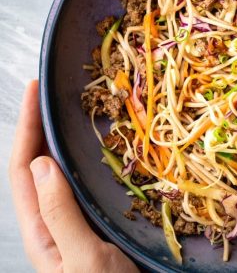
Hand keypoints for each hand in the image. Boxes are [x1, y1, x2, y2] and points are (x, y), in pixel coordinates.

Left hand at [9, 80, 138, 272]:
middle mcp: (55, 220)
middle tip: (52, 91)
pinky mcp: (102, 218)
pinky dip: (88, 157)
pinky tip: (102, 146)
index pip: (24, 169)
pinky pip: (88, 180)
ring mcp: (79, 218)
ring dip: (62, 138)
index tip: (35, 92)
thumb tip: (43, 164)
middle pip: (39, 164)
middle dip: (39, 125)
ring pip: (64, 171)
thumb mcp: (82, 259)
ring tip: (72, 110)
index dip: (27, 128)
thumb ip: (60, 215)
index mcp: (42, 228)